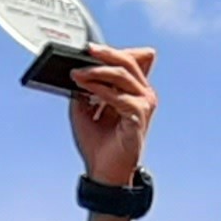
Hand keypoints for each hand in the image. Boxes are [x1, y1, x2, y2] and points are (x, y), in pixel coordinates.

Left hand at [66, 45, 157, 184]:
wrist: (103, 172)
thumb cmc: (98, 144)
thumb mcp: (84, 109)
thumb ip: (84, 88)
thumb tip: (76, 69)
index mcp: (135, 91)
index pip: (128, 61)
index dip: (110, 52)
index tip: (88, 48)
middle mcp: (144, 95)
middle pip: (128, 62)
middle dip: (106, 54)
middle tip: (87, 50)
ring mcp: (144, 105)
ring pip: (122, 75)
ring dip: (97, 71)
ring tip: (77, 73)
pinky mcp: (139, 116)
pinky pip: (118, 96)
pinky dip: (100, 89)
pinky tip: (85, 87)